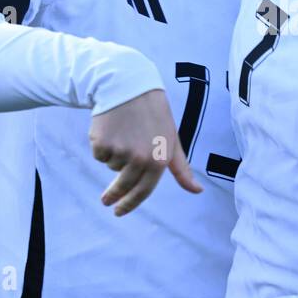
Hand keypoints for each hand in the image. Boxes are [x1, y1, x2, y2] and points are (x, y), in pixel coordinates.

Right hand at [89, 89, 202, 215]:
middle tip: (105, 201)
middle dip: (113, 196)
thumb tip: (197, 190)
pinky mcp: (101, 143)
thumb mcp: (172, 139)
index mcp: (159, 160)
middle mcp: (140, 158)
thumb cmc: (154, 114)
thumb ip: (182, 168)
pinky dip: (103, 145)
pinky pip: (100, 154)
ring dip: (115, 155)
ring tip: (123, 133)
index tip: (119, 212)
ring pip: (111, 166)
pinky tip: (111, 128)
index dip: (130, 204)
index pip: (143, 191)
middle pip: (123, 186)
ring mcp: (120, 151)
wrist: (127, 85)